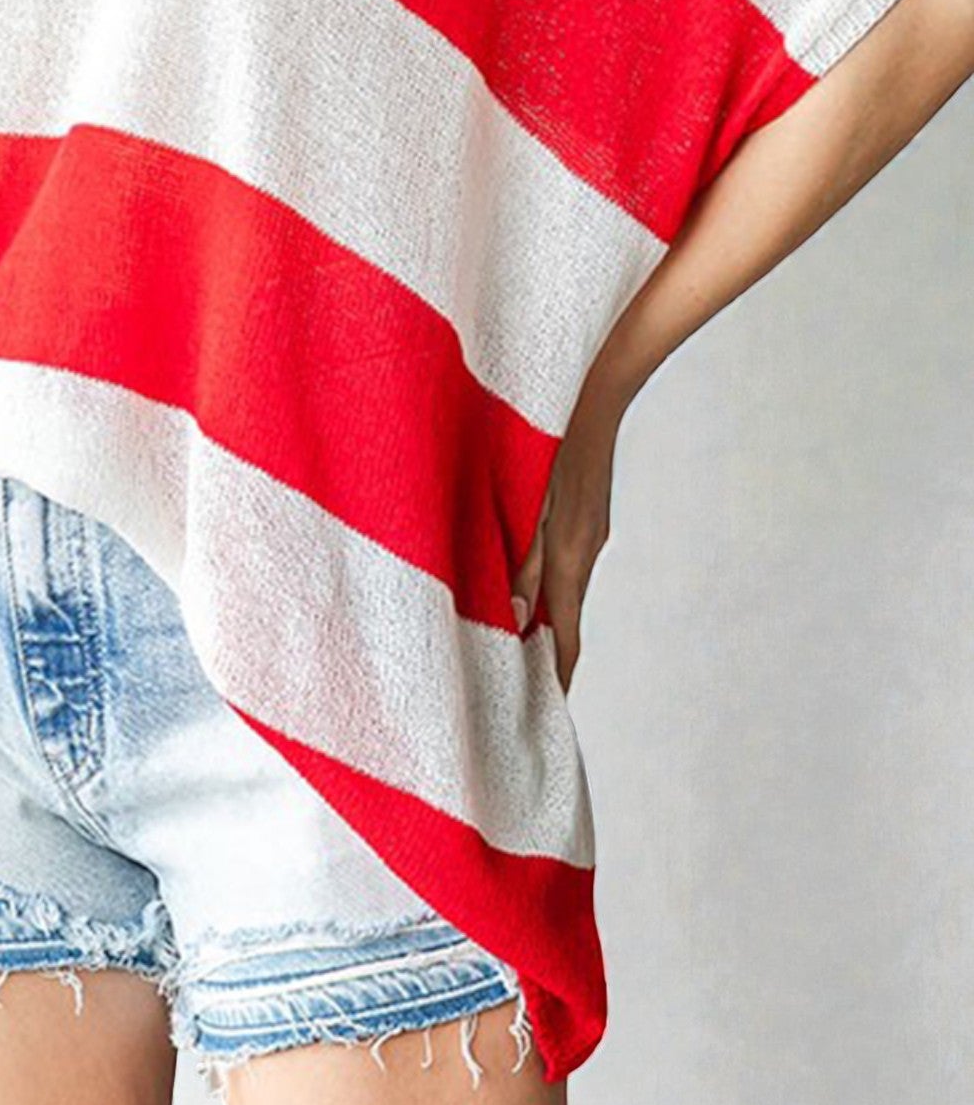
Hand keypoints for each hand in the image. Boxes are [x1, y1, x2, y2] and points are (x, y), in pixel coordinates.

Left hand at [510, 399, 618, 697]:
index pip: (563, 639)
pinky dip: (546, 585)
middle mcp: (583, 551)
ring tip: (513, 646)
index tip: (540, 714)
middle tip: (516, 688)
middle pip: (563, 620)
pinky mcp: (583, 514)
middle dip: (544, 657)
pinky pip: (563, 563)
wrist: (592, 390)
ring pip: (562, 590)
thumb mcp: (526, 502)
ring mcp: (587, 531)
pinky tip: (524, 582)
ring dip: (542, 619)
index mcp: (568, 556)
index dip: (554, 679)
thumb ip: (519, 562)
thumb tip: (513, 621)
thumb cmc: (547, 437)